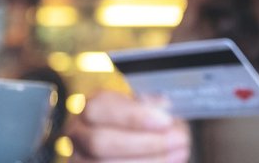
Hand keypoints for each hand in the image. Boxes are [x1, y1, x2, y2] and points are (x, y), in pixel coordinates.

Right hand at [66, 91, 190, 162]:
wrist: (119, 130)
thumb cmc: (133, 117)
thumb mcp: (140, 102)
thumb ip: (149, 103)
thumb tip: (163, 107)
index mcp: (86, 107)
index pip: (100, 109)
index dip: (133, 116)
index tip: (166, 120)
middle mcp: (76, 134)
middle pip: (101, 142)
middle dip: (145, 144)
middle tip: (182, 140)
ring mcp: (80, 158)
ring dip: (150, 161)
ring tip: (180, 153)